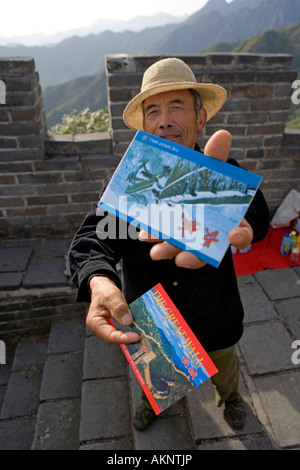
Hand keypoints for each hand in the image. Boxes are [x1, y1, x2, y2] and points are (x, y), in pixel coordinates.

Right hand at [86, 276, 139, 343]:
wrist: (104, 288)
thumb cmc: (104, 291)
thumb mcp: (111, 296)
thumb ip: (118, 308)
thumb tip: (127, 321)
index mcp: (95, 323)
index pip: (109, 335)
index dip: (123, 338)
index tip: (136, 336)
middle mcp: (101, 328)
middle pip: (115, 338)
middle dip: (128, 339)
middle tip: (142, 337)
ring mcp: (109, 327)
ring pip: (120, 335)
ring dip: (131, 335)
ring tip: (143, 335)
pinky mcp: (115, 325)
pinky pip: (123, 330)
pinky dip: (131, 330)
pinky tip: (140, 329)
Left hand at [139, 130, 252, 267]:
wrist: (186, 187)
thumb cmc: (206, 182)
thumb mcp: (211, 169)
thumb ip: (216, 157)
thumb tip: (223, 134)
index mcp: (230, 220)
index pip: (241, 234)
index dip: (240, 237)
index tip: (233, 235)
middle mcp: (212, 234)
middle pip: (208, 250)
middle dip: (195, 256)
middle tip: (182, 259)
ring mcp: (192, 238)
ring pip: (184, 250)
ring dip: (169, 250)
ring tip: (155, 252)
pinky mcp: (173, 237)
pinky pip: (165, 241)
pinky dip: (156, 238)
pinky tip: (144, 234)